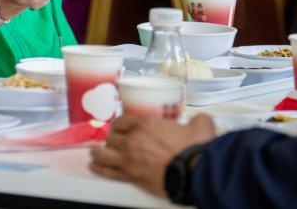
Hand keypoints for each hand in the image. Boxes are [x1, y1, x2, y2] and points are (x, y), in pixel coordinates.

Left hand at [89, 115, 216, 196]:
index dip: (120, 124)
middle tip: (114, 141)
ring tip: (95, 152)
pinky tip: (94, 167)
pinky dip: (99, 169)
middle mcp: (133, 139)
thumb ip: (198, 120)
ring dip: (99, 152)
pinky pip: (108, 172)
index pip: (122, 120)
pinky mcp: (131, 176)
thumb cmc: (195, 149)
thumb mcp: (201, 126)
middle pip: (112, 137)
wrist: (194, 172)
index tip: (121, 127)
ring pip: (104, 153)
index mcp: (146, 123)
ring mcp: (129, 158)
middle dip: (112, 139)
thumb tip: (202, 120)